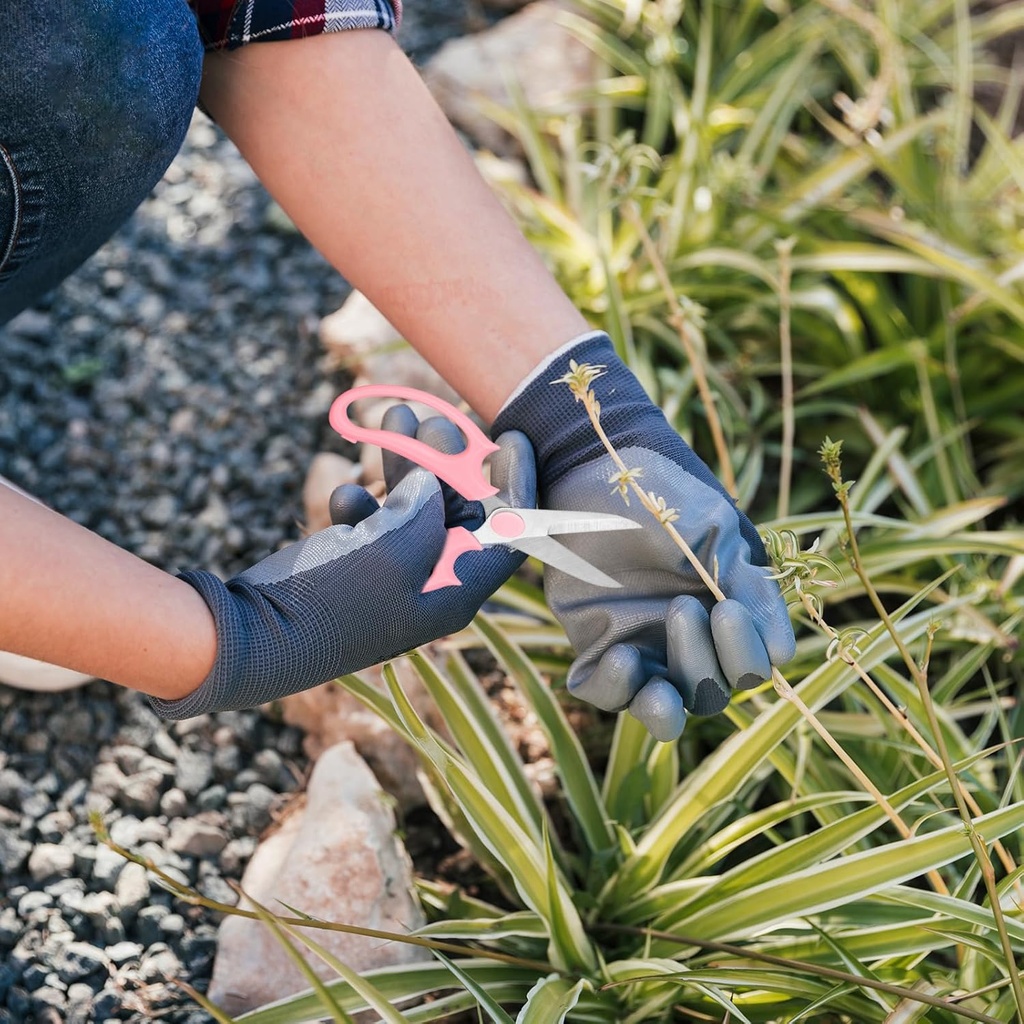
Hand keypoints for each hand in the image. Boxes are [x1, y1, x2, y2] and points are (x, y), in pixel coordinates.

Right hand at [149, 423, 535, 718]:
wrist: (250, 638)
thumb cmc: (330, 598)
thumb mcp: (393, 546)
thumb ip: (427, 506)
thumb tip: (431, 482)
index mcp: (456, 591)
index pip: (510, 533)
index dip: (516, 482)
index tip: (512, 436)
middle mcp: (433, 587)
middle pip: (461, 512)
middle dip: (450, 460)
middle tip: (434, 419)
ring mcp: (393, 579)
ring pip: (415, 509)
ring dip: (406, 465)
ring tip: (393, 420)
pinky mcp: (356, 571)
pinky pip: (376, 525)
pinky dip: (366, 502)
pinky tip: (343, 495)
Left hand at [492, 331, 794, 741]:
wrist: (591, 467)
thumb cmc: (662, 494)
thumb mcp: (713, 531)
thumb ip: (750, 585)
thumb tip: (780, 653)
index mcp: (728, 610)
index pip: (756, 664)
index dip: (748, 652)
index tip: (726, 608)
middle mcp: (689, 638)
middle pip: (714, 693)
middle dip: (705, 663)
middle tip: (681, 607)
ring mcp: (642, 645)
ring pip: (666, 709)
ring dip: (667, 707)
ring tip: (657, 684)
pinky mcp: (595, 646)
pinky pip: (608, 694)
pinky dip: (618, 690)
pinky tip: (622, 661)